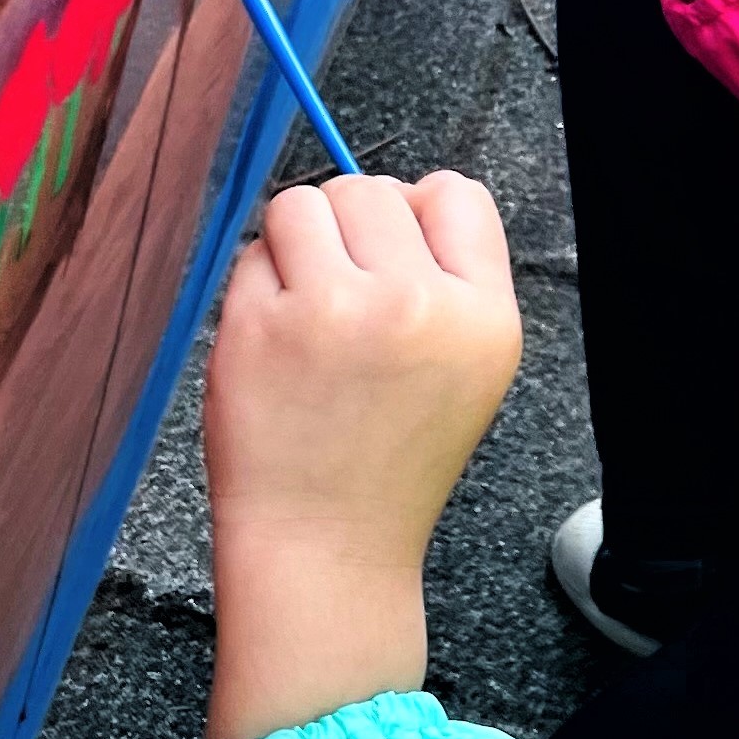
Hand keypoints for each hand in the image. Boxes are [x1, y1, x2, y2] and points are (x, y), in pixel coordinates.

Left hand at [202, 173, 522, 738]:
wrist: (327, 549)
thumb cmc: (389, 460)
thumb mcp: (469, 369)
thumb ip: (450, 280)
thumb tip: (400, 194)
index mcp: (485, 316)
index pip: (458, 193)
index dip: (417, 215)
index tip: (392, 259)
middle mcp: (418, 304)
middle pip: (371, 190)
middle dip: (348, 231)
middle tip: (342, 302)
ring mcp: (336, 310)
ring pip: (303, 203)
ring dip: (295, 247)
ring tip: (306, 316)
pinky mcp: (262, 325)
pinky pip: (252, 252)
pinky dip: (256, 287)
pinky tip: (274, 345)